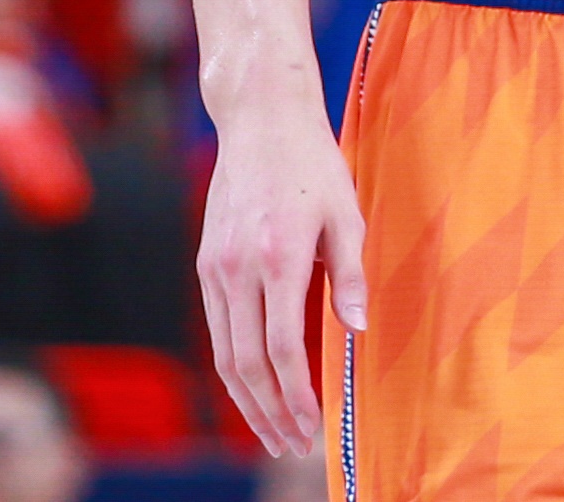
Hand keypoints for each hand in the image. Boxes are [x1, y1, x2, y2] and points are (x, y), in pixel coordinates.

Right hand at [197, 98, 366, 458]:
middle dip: (269, 412)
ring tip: (272, 430)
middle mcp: (239, 266)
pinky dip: (233, 365)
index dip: (295, 395)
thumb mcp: (346, 214)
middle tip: (291, 445)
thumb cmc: (313, 164)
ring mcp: (216, 266)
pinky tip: (252, 385)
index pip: (281, 348)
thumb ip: (350, 276)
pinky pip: (217, 327)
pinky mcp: (206, 262)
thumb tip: (357, 332)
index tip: (311, 427)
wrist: (261, 118)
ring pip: (224, 352)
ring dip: (247, 399)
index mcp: (279, 256)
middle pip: (246, 362)